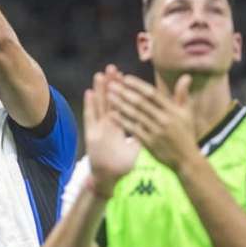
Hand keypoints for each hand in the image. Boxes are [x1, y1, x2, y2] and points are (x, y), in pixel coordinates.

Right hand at [83, 65, 139, 197]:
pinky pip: (91, 117)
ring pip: (99, 105)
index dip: (124, 90)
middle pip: (109, 100)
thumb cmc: (121, 164)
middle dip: (110, 84)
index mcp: (119, 125)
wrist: (109, 178)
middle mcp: (108, 123)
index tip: (125, 75)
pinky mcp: (92, 134)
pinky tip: (89, 93)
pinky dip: (90, 105)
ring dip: (99, 90)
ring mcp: (99, 127)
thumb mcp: (137, 147)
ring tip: (99, 74)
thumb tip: (156, 125)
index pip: (122, 103)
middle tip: (111, 68)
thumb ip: (144, 134)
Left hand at [108, 73, 198, 170]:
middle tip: (111, 84)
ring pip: (135, 115)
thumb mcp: (187, 114)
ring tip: (108, 96)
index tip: (125, 78)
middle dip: (124, 92)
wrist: (186, 160)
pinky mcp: (149, 142)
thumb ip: (182, 95)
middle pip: (141, 103)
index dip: (138, 85)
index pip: (153, 94)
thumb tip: (186, 76)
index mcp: (173, 110)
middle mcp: (164, 119)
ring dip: (120, 104)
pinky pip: (133, 129)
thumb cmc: (186, 134)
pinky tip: (112, 114)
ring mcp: (156, 131)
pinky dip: (122, 121)